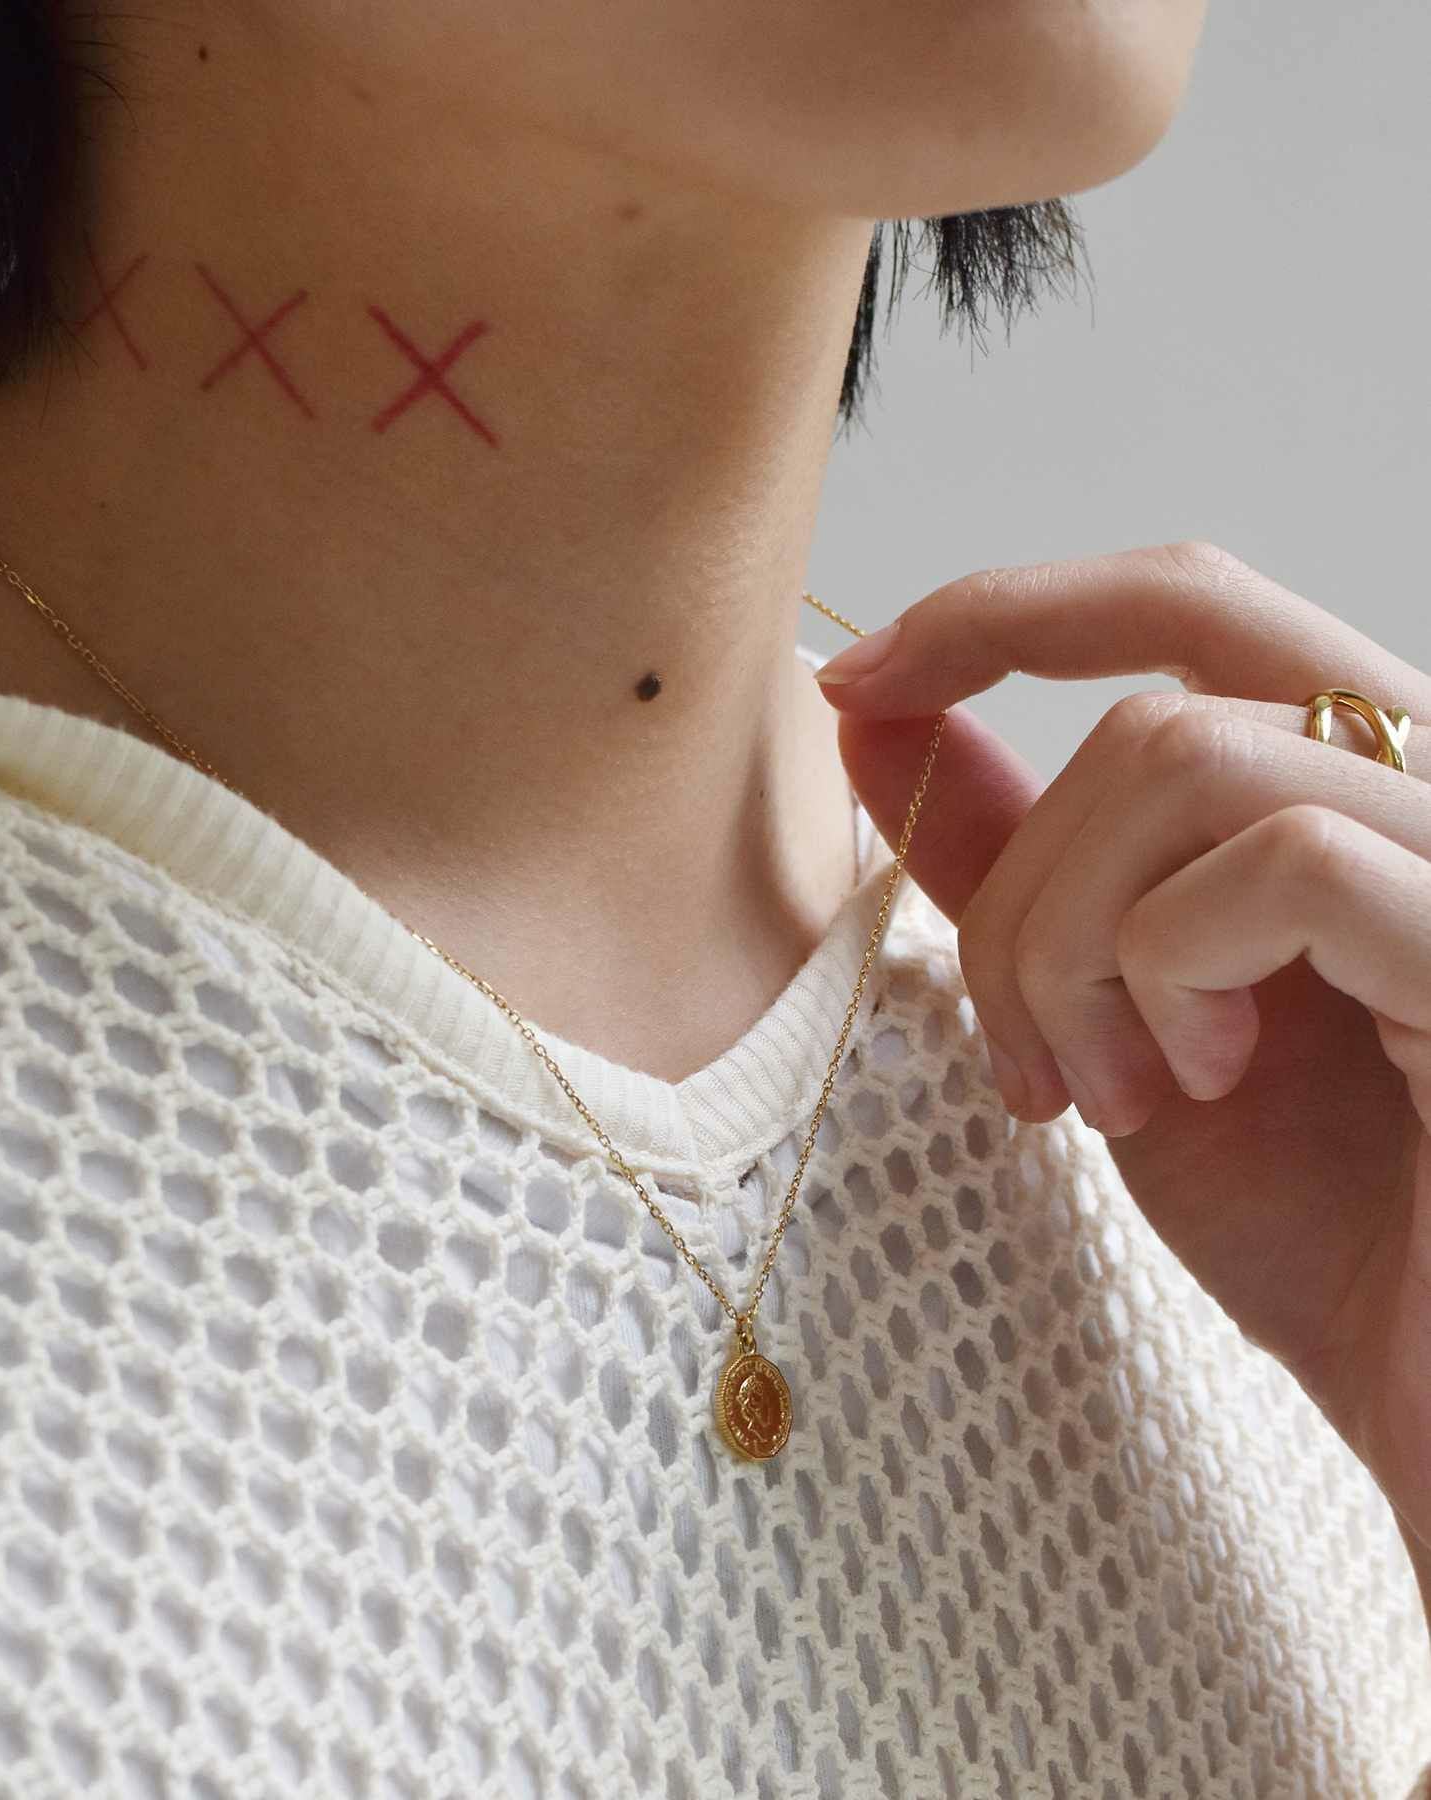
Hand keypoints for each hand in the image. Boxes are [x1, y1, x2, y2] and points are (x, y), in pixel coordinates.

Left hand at [814, 540, 1430, 1551]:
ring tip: (1105, 1091)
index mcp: (1359, 781)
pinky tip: (1197, 1086)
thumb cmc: (1317, 1222)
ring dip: (1073, 942)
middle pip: (1166, 665)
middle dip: (1022, 863)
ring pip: (1186, 756)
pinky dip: (1170, 973)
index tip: (855, 686)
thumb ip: (1021, 859)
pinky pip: (1285, 859)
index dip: (1001, 613)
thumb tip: (887, 720)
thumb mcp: (1119, 1016)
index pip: (1185, 599)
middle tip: (1016, 1040)